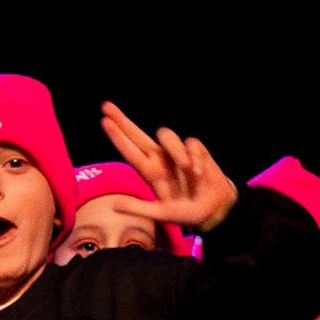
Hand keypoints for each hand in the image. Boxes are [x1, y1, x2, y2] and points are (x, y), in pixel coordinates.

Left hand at [101, 102, 238, 230]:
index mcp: (150, 172)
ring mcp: (176, 153)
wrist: (214, 208)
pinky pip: (191, 143)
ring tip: (187, 168)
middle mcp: (160, 159)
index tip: (104, 121)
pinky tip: (199, 172)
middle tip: (106, 107)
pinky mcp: (194, 150)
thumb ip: (139, 209)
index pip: (130, 152)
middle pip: (138, 136)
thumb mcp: (162, 213)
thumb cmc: (185, 212)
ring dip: (176, 150)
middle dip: (122, 121)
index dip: (118, 137)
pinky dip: (195, 157)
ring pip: (166, 134)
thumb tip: (113, 205)